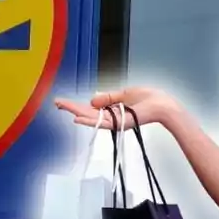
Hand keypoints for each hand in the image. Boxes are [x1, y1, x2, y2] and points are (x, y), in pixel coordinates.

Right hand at [53, 87, 182, 129]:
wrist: (162, 106)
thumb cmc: (149, 99)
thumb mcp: (125, 93)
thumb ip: (108, 97)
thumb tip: (91, 100)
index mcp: (112, 109)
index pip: (91, 107)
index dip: (77, 104)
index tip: (63, 101)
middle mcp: (111, 117)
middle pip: (87, 113)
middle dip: (71, 108)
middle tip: (56, 103)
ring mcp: (114, 122)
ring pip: (91, 118)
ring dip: (75, 112)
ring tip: (62, 107)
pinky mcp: (119, 124)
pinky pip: (101, 123)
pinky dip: (89, 121)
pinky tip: (77, 119)